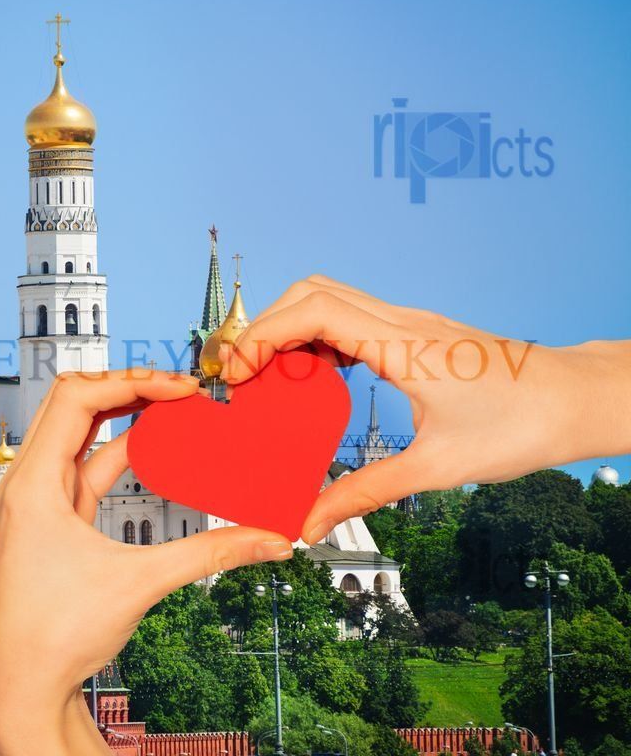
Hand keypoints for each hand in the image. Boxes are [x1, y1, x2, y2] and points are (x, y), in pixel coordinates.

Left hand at [0, 369, 294, 755]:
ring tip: (175, 408)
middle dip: (128, 388)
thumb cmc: (54, 637)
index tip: (181, 387)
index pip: (77, 398)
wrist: (21, 686)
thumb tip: (270, 538)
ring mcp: (37, 502)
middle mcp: (27, 484)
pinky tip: (156, 449)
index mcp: (32, 483)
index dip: (132, 383)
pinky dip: (120, 453)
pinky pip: (86, 469)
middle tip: (180, 386)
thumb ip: (210, 554)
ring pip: (80, 436)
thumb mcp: (140, 584)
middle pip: (74, 404)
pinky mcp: (53, 522)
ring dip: (125, 418)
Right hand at [219, 275, 630, 542]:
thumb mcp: (436, 469)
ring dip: (289, 328)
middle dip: (264, 326)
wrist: (577, 401)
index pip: (313, 312)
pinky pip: (351, 316)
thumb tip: (308, 522)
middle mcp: (403, 322)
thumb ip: (363, 493)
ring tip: (270, 378)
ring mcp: (409, 322)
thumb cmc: (523, 426)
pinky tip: (315, 378)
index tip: (238, 374)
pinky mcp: (415, 332)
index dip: (263, 336)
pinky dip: (318, 335)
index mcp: (404, 345)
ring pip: (328, 297)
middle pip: (309, 292)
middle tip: (241, 375)